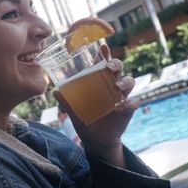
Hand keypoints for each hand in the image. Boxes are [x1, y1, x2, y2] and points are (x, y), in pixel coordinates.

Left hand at [54, 45, 138, 166]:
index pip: (103, 64)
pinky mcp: (128, 109)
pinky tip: (121, 107)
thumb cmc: (86, 120)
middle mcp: (112, 86)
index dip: (105, 55)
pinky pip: (133, 103)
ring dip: (125, 82)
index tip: (102, 47)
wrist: (96, 140)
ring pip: (129, 82)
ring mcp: (121, 97)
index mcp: (99, 83)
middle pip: (118, 69)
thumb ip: (66, 102)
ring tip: (117, 87)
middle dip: (116, 64)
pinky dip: (129, 103)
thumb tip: (54, 91)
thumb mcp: (74, 111)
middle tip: (109, 67)